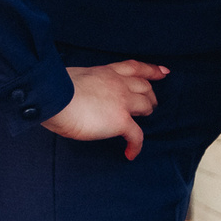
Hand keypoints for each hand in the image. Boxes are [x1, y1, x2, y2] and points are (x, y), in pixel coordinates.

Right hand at [41, 60, 167, 159]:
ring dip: (147, 113)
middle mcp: (119, 84)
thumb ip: (85, 83)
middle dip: (150, 95)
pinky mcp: (122, 121)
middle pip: (145, 87)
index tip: (164, 72)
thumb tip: (79, 92)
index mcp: (107, 72)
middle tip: (151, 103)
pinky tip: (130, 153)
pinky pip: (137, 136)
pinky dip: (135, 146)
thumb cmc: (56, 87)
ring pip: (146, 106)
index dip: (152, 70)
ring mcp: (123, 102)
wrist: (57, 97)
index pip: (135, 68)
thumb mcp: (75, 76)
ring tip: (144, 121)